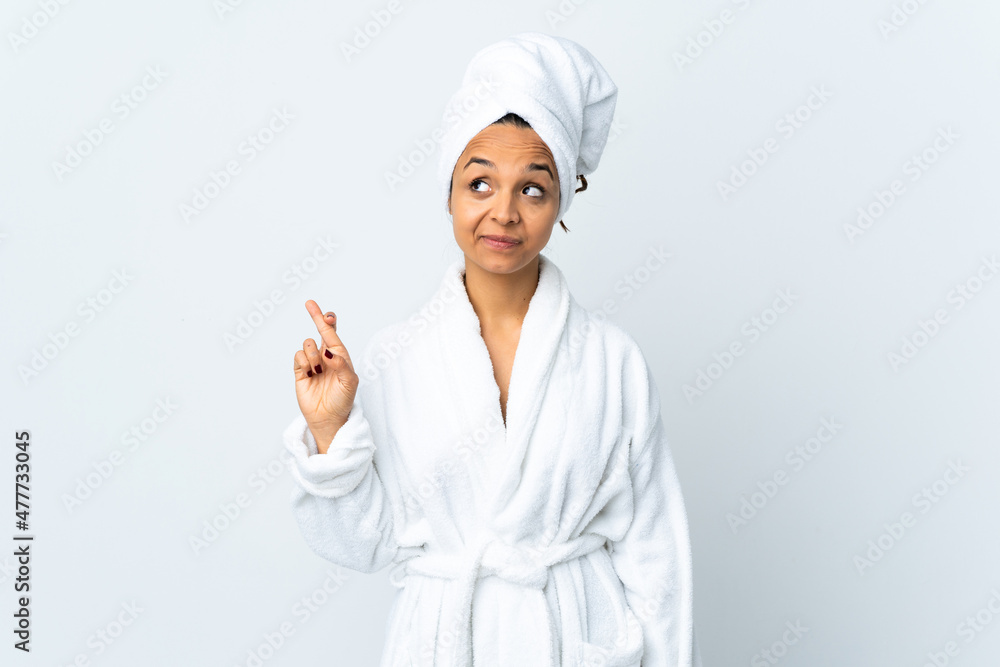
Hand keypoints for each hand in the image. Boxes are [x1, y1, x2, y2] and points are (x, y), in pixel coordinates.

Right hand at [293, 300, 359, 453]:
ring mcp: (312, 363)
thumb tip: (328, 351)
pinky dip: (303, 363)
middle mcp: (326, 356)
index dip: (329, 321)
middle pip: (319, 331)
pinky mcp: (300, 372)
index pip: (333, 334)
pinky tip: (309, 374)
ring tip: (317, 370)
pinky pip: (298, 357)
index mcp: (340, 355)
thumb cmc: (343, 400)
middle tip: (310, 303)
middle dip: (316, 316)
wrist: (329, 419)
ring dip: (313, 354)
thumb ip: (341, 364)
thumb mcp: (350, 382)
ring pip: (307, 344)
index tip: (327, 313)